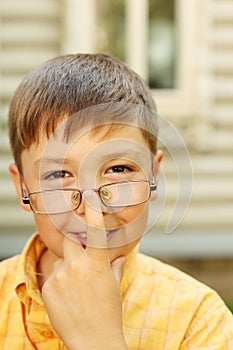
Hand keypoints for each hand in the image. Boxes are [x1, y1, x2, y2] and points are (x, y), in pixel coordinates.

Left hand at [42, 194, 126, 349]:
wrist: (93, 341)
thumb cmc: (108, 313)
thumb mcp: (114, 286)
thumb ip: (114, 265)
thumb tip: (117, 255)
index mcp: (97, 263)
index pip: (94, 230)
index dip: (92, 211)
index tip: (89, 196)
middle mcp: (76, 265)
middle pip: (68, 240)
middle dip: (73, 243)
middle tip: (79, 255)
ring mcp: (60, 275)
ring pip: (60, 259)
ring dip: (66, 266)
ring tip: (76, 287)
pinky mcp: (48, 287)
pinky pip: (52, 275)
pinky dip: (59, 281)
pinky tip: (68, 297)